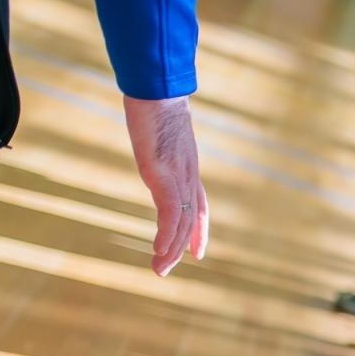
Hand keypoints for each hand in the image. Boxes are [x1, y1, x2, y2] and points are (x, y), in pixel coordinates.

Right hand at [123, 96, 207, 275]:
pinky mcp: (163, 172)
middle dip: (182, 246)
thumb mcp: (161, 126)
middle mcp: (186, 174)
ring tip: (161, 270)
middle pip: (192, 218)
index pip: (199, 206)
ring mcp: (176, 174)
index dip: (199, 230)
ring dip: (171, 249)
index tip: (197, 252)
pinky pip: (171, 210)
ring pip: (182, 220)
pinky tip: (161, 250)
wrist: (156, 85)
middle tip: (168, 270)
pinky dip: (168, 233)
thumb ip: (162, 137)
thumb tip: (155, 127)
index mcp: (187, 167)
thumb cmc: (155, 100)